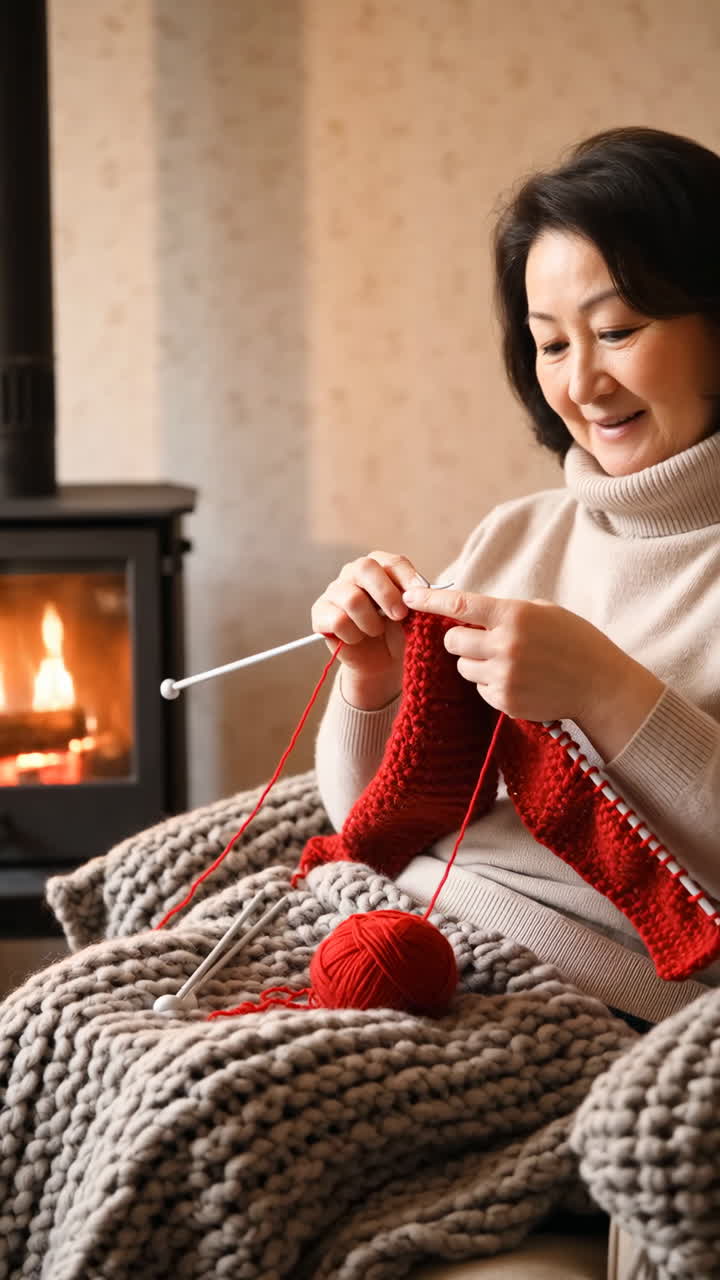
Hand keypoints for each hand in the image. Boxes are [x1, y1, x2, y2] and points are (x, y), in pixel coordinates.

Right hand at [312, 552, 428, 708]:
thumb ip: (412, 598)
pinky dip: (354, 635)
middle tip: (400, 615)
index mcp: (377, 566)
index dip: (408, 578)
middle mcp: (352, 572)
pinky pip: (338, 621)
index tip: (422, 594)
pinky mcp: (320, 614)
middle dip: (386, 594)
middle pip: (365, 568)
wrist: (379, 660)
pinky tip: (358, 638)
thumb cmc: (395, 630)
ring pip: (352, 598)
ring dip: (371, 621)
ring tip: (376, 631)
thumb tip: (420, 592)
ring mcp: (333, 591)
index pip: (391, 562)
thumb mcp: (409, 612)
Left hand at [401, 587, 663, 757]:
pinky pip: (480, 689)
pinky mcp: (506, 701)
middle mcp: (505, 645)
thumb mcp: (543, 612)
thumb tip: (466, 610)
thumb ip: (505, 611)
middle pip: (453, 641)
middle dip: (460, 639)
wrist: (600, 685)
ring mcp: (504, 676)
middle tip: (479, 640)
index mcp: (514, 615)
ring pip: (463, 667)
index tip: (410, 598)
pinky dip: (491, 684)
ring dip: (475, 663)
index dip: (430, 600)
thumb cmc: (574, 641)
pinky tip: (517, 680)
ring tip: (507, 661)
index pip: (460, 604)